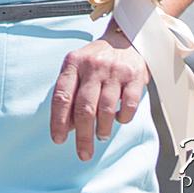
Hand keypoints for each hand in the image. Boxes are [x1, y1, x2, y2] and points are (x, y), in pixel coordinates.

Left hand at [50, 28, 149, 159]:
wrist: (126, 39)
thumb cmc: (96, 62)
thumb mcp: (78, 69)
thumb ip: (71, 94)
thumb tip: (67, 127)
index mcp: (73, 63)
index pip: (62, 96)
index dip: (58, 121)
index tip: (58, 140)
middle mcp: (92, 66)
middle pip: (84, 108)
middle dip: (82, 135)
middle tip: (83, 153)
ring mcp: (114, 71)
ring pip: (106, 109)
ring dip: (102, 129)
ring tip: (100, 135)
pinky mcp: (135, 76)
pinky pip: (129, 105)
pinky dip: (123, 118)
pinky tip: (119, 120)